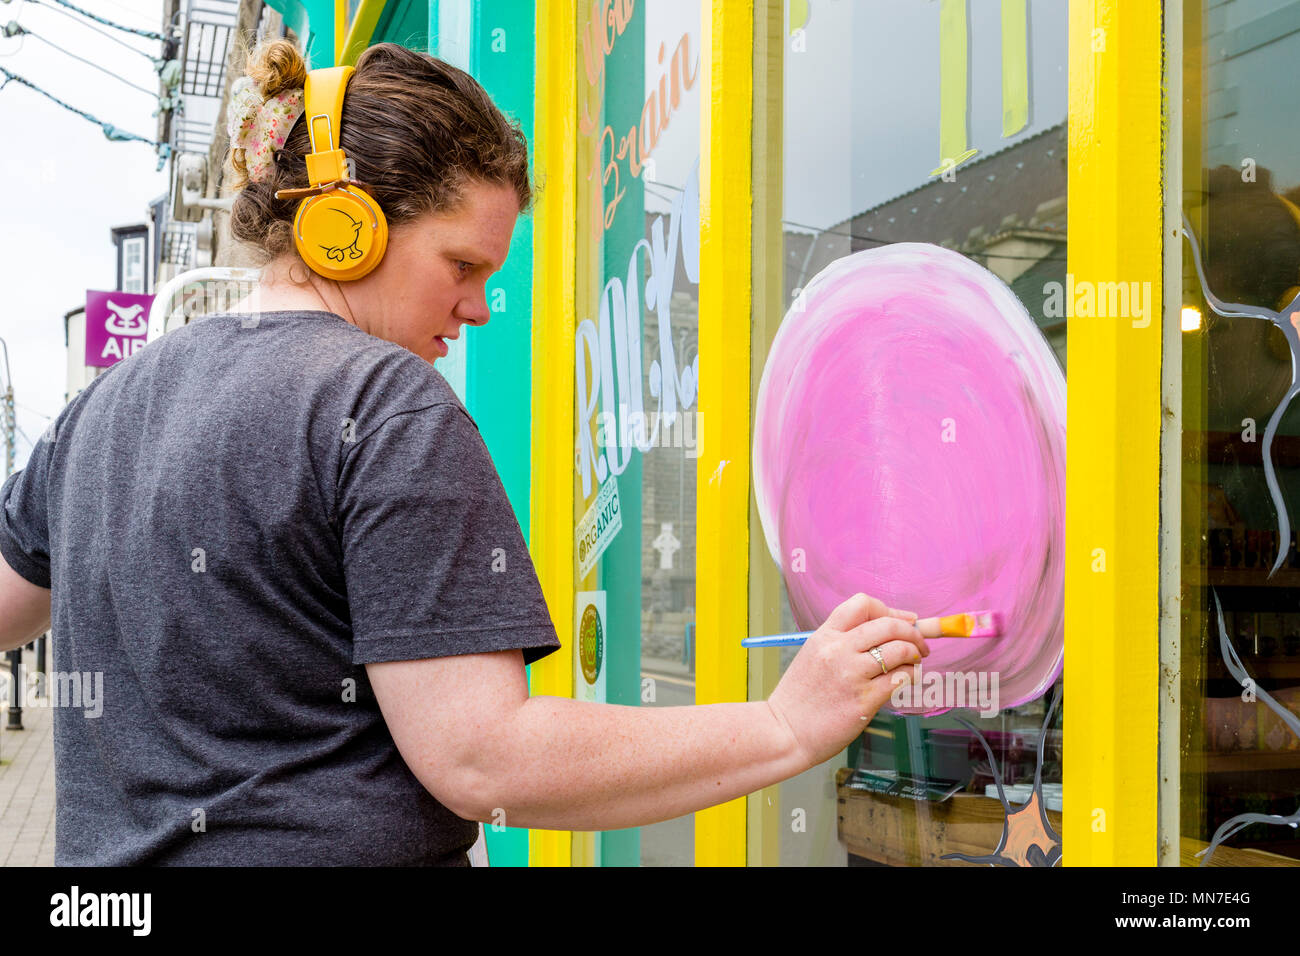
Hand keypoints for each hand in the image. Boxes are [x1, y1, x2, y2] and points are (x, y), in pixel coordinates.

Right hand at [765, 592, 928, 769]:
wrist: (784, 732)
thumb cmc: (800, 698)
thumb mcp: (813, 656)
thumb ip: (842, 642)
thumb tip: (883, 633)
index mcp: (824, 636)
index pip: (863, 604)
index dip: (891, 610)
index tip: (905, 620)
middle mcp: (838, 650)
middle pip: (888, 625)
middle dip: (912, 633)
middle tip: (920, 645)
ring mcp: (851, 675)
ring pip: (899, 650)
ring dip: (914, 655)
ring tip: (914, 663)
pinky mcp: (863, 700)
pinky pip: (900, 679)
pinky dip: (911, 676)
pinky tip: (907, 680)